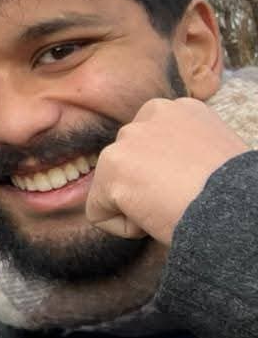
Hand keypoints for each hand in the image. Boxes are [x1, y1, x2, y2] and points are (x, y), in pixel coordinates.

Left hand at [86, 97, 246, 242]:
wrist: (239, 207)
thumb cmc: (235, 193)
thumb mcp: (211, 154)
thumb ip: (179, 151)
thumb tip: (163, 173)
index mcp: (180, 109)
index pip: (149, 146)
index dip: (166, 176)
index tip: (193, 185)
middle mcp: (150, 114)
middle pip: (126, 163)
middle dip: (146, 187)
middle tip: (182, 197)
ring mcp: (127, 139)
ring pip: (112, 187)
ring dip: (137, 206)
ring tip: (173, 205)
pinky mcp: (111, 168)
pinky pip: (99, 214)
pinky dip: (124, 227)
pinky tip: (156, 218)